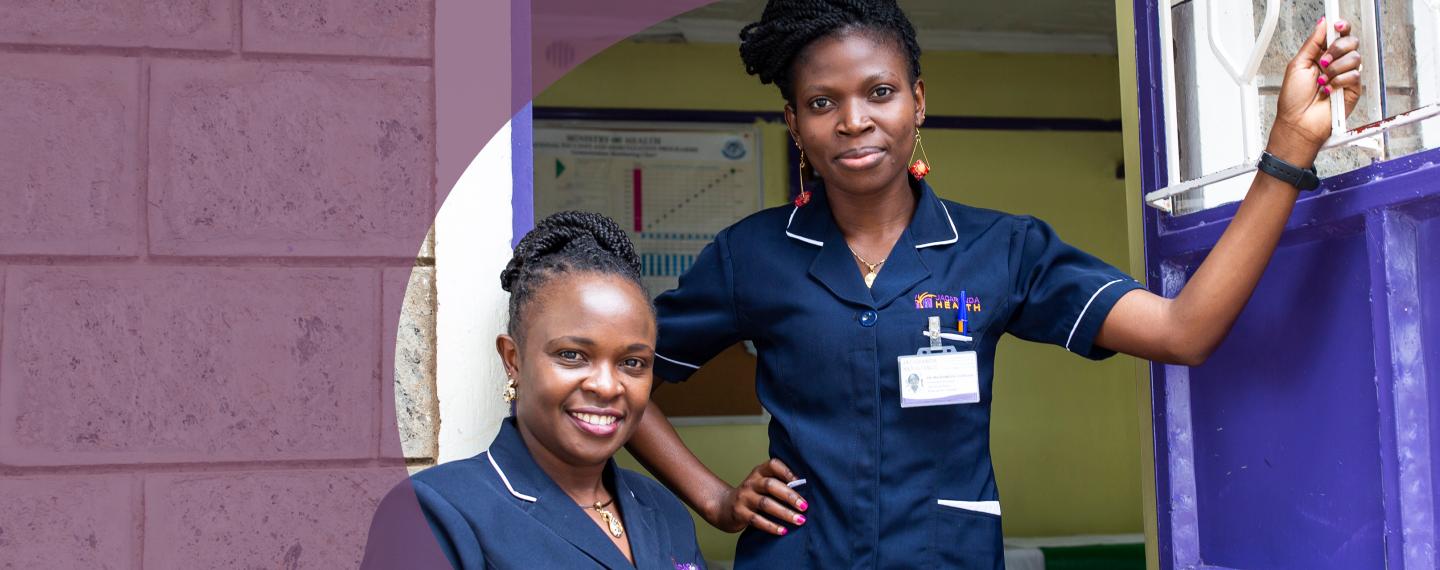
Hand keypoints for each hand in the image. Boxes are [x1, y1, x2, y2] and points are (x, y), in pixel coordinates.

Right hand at [710, 458, 808, 534]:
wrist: (724, 507)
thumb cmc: (752, 495)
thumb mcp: (762, 484)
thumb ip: (779, 483)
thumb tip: (806, 490)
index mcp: (759, 472)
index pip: (773, 465)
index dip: (787, 471)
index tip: (801, 482)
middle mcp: (751, 483)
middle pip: (771, 485)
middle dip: (790, 496)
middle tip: (805, 506)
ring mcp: (744, 498)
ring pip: (766, 504)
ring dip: (785, 513)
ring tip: (800, 520)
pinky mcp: (739, 513)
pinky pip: (757, 520)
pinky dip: (772, 526)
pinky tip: (783, 531)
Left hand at [1267, 17, 1364, 165]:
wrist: (1298, 123)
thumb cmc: (1293, 100)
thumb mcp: (1297, 66)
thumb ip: (1312, 43)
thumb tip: (1323, 24)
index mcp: (1321, 56)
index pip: (1338, 35)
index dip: (1341, 27)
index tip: (1337, 25)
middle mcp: (1335, 64)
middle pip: (1351, 42)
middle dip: (1337, 49)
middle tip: (1323, 61)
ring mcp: (1345, 76)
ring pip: (1354, 58)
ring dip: (1335, 68)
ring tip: (1322, 80)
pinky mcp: (1352, 89)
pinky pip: (1355, 75)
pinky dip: (1339, 81)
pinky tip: (1328, 90)